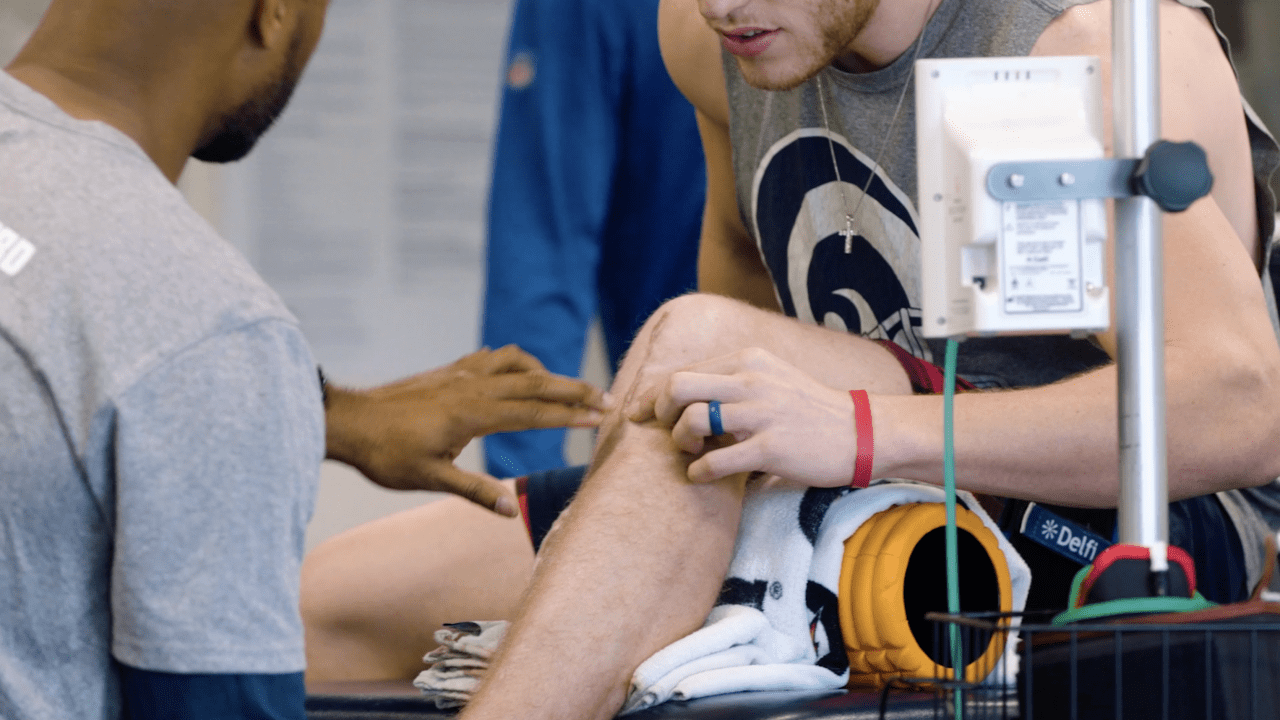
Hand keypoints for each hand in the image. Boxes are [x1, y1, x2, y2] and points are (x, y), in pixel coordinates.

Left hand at [325, 345, 610, 513]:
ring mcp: (462, 374)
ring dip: (549, 373)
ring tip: (569, 390)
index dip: (569, 417)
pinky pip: (494, 358)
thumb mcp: (429, 478)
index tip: (600, 419)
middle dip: (574, 391)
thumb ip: (472, 490)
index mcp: (472, 413)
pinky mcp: (451, 370)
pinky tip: (522, 372)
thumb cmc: (385, 454)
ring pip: (518, 363)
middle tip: (607, 400)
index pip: (533, 413)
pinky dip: (518, 362)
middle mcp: (473, 387)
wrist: (349, 421)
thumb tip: (508, 509)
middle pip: (536, 383)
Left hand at [630, 347, 859, 486]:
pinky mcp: (771, 447)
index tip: (638, 413)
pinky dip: (698, 472)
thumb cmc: (809, 410)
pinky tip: (701, 476)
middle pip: (677, 388)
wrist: (861, 432)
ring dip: (681, 441)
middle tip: (664, 432)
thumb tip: (685, 393)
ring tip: (692, 453)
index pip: (683, 371)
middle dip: (659, 412)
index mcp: (748, 360)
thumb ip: (732, 380)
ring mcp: (762, 413)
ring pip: (693, 421)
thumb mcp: (771, 378)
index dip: (652, 394)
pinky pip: (716, 461)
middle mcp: (752, 380)